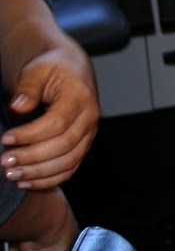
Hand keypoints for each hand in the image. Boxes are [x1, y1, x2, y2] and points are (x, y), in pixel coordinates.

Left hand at [2, 46, 98, 189]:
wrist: (74, 70)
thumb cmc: (54, 69)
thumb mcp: (37, 70)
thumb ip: (27, 87)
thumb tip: (18, 106)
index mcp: (80, 97)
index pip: (57, 123)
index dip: (30, 135)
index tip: (5, 139)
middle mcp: (89, 118)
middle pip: (64, 146)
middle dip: (32, 158)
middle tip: (4, 162)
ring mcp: (89, 134)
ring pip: (68, 161)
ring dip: (39, 172)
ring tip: (11, 174)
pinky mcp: (83, 145)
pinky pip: (70, 168)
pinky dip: (49, 179)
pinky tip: (26, 181)